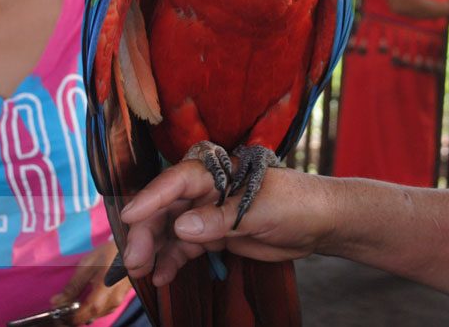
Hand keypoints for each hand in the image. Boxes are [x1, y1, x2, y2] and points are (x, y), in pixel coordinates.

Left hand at [51, 241, 132, 324]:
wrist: (131, 248)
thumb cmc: (108, 253)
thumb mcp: (87, 265)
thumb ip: (72, 286)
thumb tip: (55, 302)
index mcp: (103, 291)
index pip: (83, 314)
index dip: (69, 317)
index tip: (59, 312)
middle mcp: (113, 300)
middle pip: (90, 317)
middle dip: (76, 315)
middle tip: (65, 306)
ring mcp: (119, 301)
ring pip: (98, 315)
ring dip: (85, 313)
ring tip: (75, 303)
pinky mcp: (121, 300)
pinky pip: (105, 310)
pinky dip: (94, 309)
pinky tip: (88, 302)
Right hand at [120, 161, 336, 286]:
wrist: (320, 223)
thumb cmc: (295, 202)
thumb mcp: (260, 210)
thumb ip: (221, 218)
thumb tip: (182, 227)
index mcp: (217, 172)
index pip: (177, 181)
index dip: (151, 197)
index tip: (129, 215)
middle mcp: (207, 190)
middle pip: (166, 208)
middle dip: (147, 232)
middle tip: (135, 259)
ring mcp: (209, 213)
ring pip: (170, 230)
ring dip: (154, 249)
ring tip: (142, 271)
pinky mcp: (214, 235)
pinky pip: (184, 248)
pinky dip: (171, 261)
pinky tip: (161, 276)